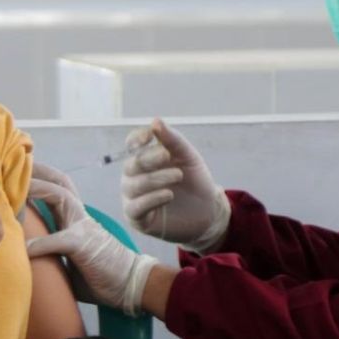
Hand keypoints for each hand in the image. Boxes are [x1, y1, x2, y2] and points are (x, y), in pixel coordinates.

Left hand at [27, 173, 155, 314]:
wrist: (131, 285)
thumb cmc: (99, 274)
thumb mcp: (69, 259)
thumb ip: (49, 251)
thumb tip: (24, 257)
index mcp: (74, 218)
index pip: (55, 187)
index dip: (37, 176)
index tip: (14, 170)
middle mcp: (79, 216)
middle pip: (59, 181)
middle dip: (37, 170)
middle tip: (12, 163)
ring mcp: (83, 228)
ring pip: (61, 197)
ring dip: (38, 190)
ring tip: (14, 189)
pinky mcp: (85, 246)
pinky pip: (61, 240)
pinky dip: (42, 243)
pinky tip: (26, 248)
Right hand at [121, 118, 229, 253]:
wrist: (208, 212)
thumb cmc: (195, 181)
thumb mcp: (187, 157)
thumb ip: (172, 140)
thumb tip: (155, 121)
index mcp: (145, 159)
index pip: (131, 145)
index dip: (136, 139)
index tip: (149, 135)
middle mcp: (134, 177)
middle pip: (131, 165)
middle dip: (148, 159)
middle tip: (167, 155)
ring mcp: (133, 197)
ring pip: (133, 185)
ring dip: (155, 178)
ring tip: (178, 176)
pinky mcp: (137, 218)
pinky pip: (135, 207)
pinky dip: (151, 199)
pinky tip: (168, 195)